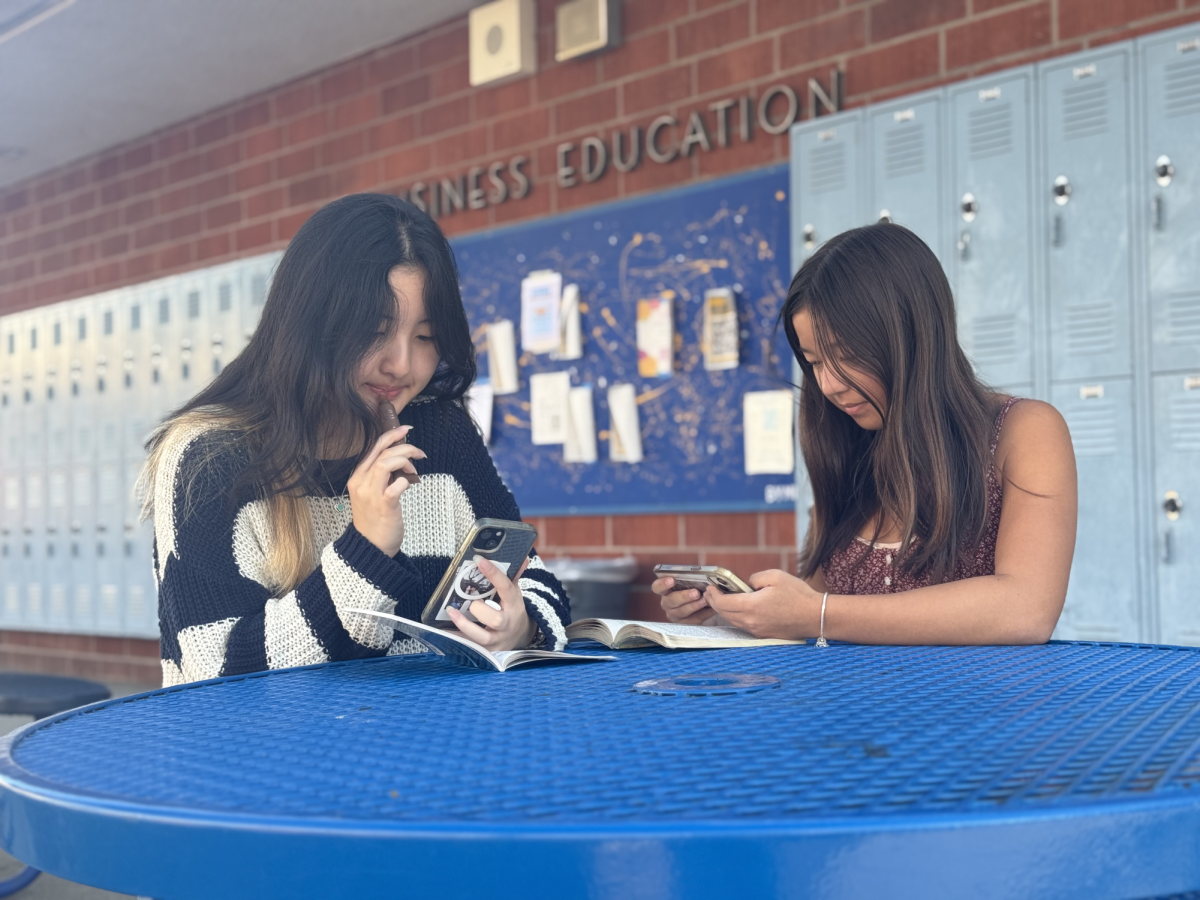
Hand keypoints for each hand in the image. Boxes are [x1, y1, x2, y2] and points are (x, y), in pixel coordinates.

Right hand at [348, 425, 425, 556]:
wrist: (370, 547)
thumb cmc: (375, 520)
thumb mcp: (372, 493)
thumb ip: (382, 476)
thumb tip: (402, 460)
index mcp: (357, 477)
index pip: (373, 447)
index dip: (391, 434)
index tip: (406, 429)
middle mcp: (361, 482)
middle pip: (382, 452)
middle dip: (404, 446)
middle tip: (419, 452)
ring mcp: (371, 494)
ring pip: (386, 463)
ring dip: (405, 460)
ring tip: (414, 469)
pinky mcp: (384, 505)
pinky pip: (397, 485)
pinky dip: (406, 481)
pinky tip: (410, 485)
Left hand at [446, 556, 535, 650]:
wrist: (520, 636)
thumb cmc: (512, 610)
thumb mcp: (515, 594)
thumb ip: (514, 577)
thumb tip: (522, 559)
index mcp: (514, 605)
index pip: (506, 588)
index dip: (494, 574)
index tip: (479, 560)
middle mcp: (507, 624)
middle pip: (496, 619)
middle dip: (480, 609)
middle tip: (471, 602)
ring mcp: (497, 639)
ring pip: (482, 637)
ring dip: (464, 625)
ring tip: (451, 611)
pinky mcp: (487, 650)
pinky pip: (470, 646)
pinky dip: (457, 638)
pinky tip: (442, 630)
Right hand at [652, 576, 718, 624]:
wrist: (699, 607)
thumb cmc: (692, 590)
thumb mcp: (689, 584)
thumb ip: (691, 579)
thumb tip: (701, 574)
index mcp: (665, 591)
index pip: (657, 587)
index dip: (662, 584)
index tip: (671, 580)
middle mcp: (667, 603)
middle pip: (671, 601)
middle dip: (684, 596)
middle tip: (696, 593)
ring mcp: (674, 615)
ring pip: (682, 612)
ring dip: (694, 606)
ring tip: (705, 601)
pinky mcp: (685, 624)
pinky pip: (694, 620)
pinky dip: (704, 614)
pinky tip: (712, 609)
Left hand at [704, 569, 821, 639]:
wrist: (816, 616)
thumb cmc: (798, 595)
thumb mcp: (775, 576)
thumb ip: (754, 578)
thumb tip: (746, 585)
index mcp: (752, 607)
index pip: (723, 603)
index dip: (713, 595)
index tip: (710, 587)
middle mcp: (751, 622)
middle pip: (725, 614)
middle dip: (714, 603)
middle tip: (710, 593)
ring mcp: (757, 631)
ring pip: (733, 621)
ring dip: (724, 611)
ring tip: (721, 600)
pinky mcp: (764, 635)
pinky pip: (744, 626)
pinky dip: (736, 617)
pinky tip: (737, 609)